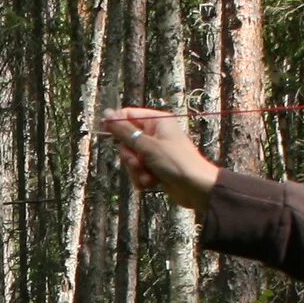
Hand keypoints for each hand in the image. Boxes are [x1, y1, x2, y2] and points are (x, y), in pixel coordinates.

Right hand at [103, 107, 221, 210]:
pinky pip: (138, 170)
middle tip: (139, 163)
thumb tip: (106, 114)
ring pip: (132, 158)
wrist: (197, 189)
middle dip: (130, 156)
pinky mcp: (156, 167)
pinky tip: (151, 183)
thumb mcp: (147, 146)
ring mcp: (155, 151)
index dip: (117, 126)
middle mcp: (156, 134)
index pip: (128, 116)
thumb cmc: (176, 162)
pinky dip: (142, 178)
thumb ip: (125, 131)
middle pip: (127, 140)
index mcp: (157, 121)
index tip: (107, 135)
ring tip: (148, 176)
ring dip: (136, 170)